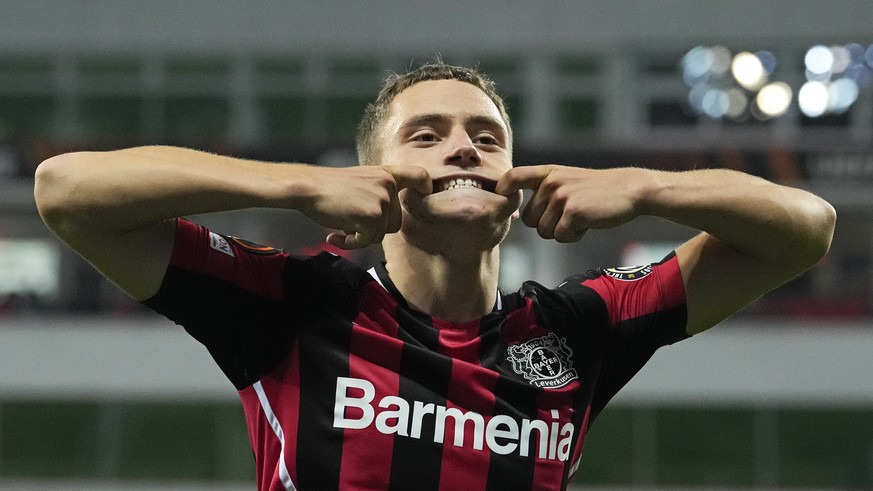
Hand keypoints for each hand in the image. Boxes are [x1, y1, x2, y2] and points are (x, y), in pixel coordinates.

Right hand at [300, 165, 431, 248]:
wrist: (307, 187)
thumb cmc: (330, 187)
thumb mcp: (362, 179)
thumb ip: (380, 191)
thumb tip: (393, 219)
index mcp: (387, 174)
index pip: (420, 176)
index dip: (426, 188)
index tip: (423, 196)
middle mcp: (389, 185)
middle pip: (395, 222)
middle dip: (374, 229)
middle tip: (351, 227)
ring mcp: (382, 200)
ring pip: (380, 234)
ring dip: (359, 237)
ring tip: (339, 229)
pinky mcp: (371, 216)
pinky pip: (367, 241)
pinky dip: (350, 244)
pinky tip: (334, 236)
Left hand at [495, 165, 642, 241]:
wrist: (630, 189)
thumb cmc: (597, 190)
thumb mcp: (567, 179)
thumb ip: (544, 190)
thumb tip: (517, 214)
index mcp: (547, 173)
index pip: (512, 178)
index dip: (502, 190)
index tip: (505, 199)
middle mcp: (551, 183)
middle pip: (529, 220)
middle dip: (546, 225)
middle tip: (568, 216)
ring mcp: (561, 197)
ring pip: (544, 232)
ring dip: (561, 232)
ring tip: (579, 218)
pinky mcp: (573, 213)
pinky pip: (560, 237)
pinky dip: (573, 237)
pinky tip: (587, 225)